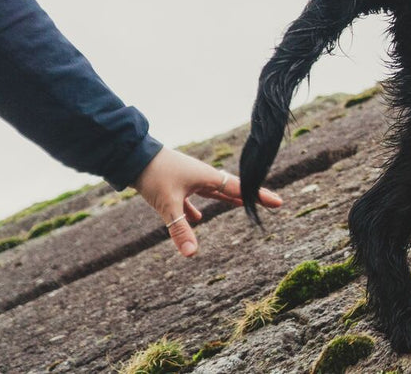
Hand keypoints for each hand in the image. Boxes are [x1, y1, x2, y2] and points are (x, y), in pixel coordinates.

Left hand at [132, 147, 283, 256]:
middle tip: (267, 202)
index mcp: (208, 177)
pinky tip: (197, 219)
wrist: (132, 157)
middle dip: (248, 197)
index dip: (259, 197)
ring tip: (239, 207)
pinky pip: (192, 198)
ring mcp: (189, 179)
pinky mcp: (175, 183)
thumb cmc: (154, 175)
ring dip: (225, 200)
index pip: (240, 189)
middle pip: (231, 189)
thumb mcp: (168, 205)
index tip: (279, 202)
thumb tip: (192, 254)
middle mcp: (202, 176)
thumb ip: (180, 230)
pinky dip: (196, 209)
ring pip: (213, 192)